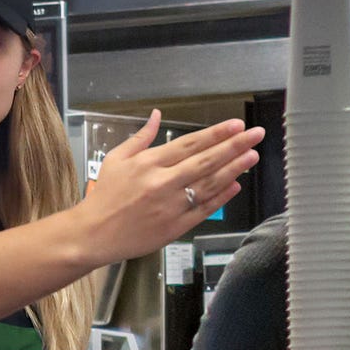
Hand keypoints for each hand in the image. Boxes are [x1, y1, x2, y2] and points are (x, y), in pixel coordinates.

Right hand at [77, 110, 264, 264]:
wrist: (94, 233)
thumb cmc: (104, 196)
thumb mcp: (115, 159)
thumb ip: (140, 137)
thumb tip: (156, 115)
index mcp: (148, 164)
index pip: (189, 144)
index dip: (216, 134)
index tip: (236, 125)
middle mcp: (162, 183)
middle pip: (206, 161)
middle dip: (234, 146)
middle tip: (255, 134)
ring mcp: (171, 205)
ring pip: (209, 184)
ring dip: (234, 169)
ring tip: (252, 156)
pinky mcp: (175, 226)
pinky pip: (204, 209)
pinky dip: (221, 196)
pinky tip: (235, 185)